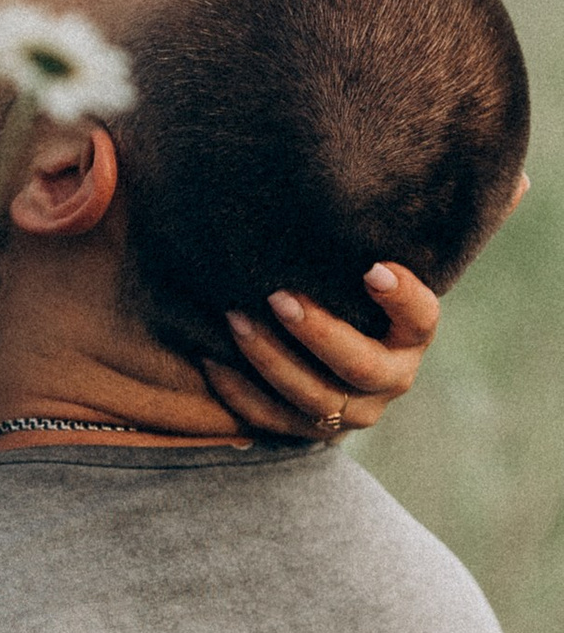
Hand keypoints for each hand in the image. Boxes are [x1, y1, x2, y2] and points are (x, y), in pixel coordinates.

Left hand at [204, 262, 439, 439]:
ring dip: (268, 357)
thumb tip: (340, 200)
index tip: (371, 267)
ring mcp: (354, 411)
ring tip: (233, 318)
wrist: (326, 358)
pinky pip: (273, 419)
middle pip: (360, 366)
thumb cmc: (341, 293)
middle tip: (277, 296)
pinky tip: (211, 358)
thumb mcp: (357, 275)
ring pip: (313, 396)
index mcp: (410, 337)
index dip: (401, 297)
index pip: (420, 318)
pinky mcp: (312, 431)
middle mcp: (391, 378)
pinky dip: (239, 390)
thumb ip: (354, 252)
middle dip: (317, 332)